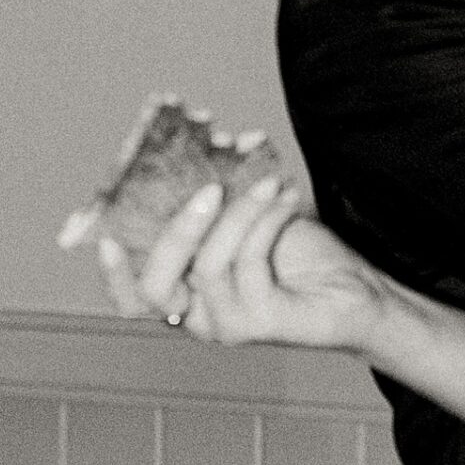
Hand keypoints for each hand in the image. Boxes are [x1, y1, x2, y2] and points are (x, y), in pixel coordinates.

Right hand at [97, 176, 385, 354]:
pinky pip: (249, 263)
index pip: (131, 299)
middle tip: (210, 189)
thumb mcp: (245, 217)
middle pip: (156, 288)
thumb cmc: (296, 252)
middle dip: (177, 231)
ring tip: (269, 183)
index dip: (112, 275)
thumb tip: (207, 138)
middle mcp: (198, 317)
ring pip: (209, 266)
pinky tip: (286, 198)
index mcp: (185, 293)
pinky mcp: (263, 324)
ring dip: (239, 214)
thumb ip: (214, 196)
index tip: (107, 238)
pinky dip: (266, 221)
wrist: (357, 288)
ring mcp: (229, 326)